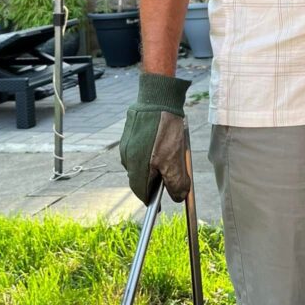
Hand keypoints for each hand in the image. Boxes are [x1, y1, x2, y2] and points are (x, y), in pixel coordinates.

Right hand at [119, 72, 190, 204]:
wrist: (158, 98)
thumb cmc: (165, 129)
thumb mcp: (175, 159)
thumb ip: (176, 182)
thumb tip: (178, 197)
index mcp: (136, 167)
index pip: (141, 192)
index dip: (151, 200)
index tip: (158, 206)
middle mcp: (127, 157)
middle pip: (141, 178)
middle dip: (154, 181)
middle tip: (169, 179)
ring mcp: (127, 145)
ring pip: (141, 164)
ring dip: (154, 166)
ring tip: (170, 157)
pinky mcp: (130, 134)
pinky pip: (141, 150)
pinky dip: (151, 153)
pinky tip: (163, 144)